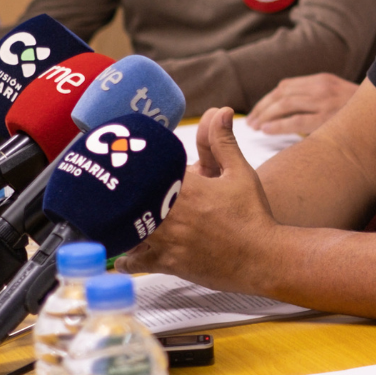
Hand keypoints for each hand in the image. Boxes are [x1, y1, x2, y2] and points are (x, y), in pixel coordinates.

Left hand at [118, 108, 280, 290]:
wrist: (264, 257)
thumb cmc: (253, 215)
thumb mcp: (240, 173)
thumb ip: (223, 142)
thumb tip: (220, 111)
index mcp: (186, 187)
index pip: (147, 172)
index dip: (137, 169)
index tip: (130, 166)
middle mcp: (171, 213)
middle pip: (129, 200)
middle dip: (121, 196)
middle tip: (111, 193)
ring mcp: (167, 239)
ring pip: (127, 230)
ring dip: (121, 226)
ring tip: (115, 221)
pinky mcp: (167, 263)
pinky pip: (135, 262)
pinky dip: (125, 260)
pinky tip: (123, 256)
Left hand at [249, 73, 356, 135]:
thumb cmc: (362, 111)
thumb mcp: (341, 95)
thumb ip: (320, 98)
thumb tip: (295, 112)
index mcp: (323, 80)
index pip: (286, 86)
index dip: (269, 98)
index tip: (259, 111)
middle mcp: (321, 87)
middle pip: (281, 94)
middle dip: (263, 108)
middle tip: (251, 121)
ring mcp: (325, 102)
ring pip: (284, 105)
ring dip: (265, 116)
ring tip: (254, 127)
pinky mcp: (328, 118)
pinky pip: (295, 120)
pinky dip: (277, 125)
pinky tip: (266, 131)